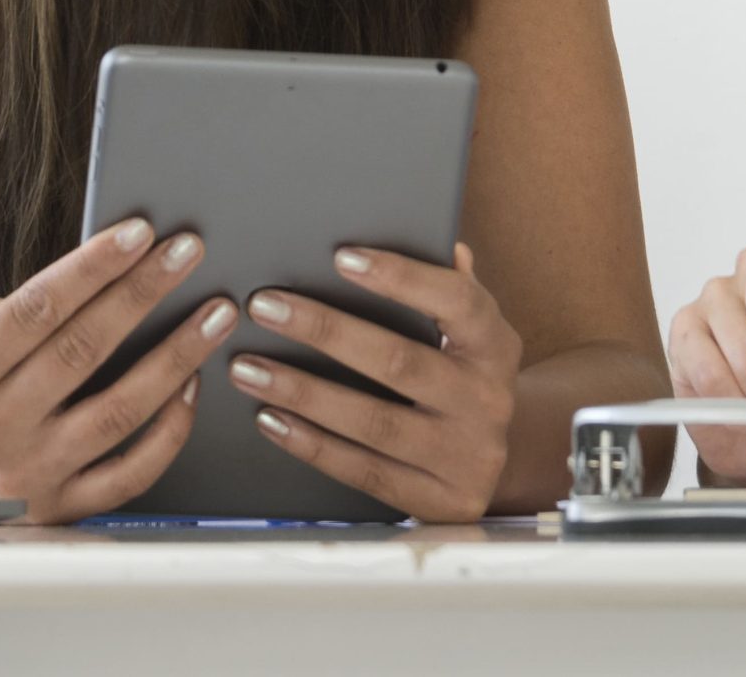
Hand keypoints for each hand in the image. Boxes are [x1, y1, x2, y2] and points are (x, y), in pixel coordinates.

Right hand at [0, 217, 238, 522]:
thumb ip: (8, 312)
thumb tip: (89, 280)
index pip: (37, 309)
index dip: (92, 267)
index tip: (140, 231)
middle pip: (85, 350)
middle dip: (143, 293)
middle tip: (189, 252)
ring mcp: (28, 474)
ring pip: (120, 410)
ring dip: (177, 357)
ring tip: (215, 315)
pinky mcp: (56, 510)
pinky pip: (130, 474)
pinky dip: (170, 432)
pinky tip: (193, 387)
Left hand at [226, 242, 522, 522]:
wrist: (497, 462)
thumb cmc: (463, 377)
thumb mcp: (472, 334)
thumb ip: (453, 291)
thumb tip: (443, 243)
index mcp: (496, 345)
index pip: (457, 301)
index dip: (402, 277)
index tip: (343, 257)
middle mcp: (488, 400)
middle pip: (400, 362)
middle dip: (325, 332)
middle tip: (265, 307)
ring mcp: (467, 456)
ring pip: (374, 422)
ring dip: (303, 393)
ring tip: (248, 368)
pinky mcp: (442, 502)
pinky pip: (365, 472)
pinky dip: (312, 445)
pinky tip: (271, 419)